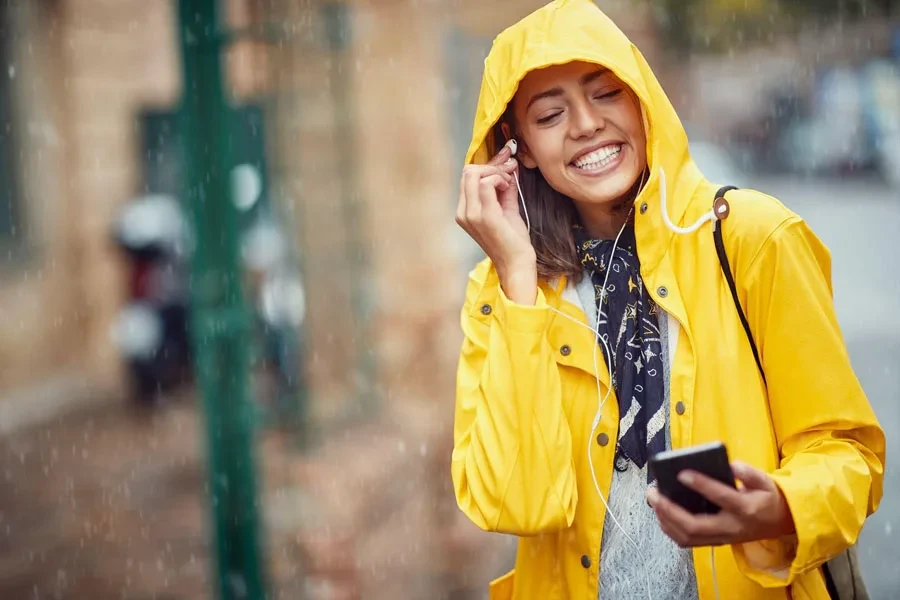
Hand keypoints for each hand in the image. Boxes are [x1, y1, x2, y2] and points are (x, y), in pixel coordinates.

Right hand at [456, 141, 536, 303]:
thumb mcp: (506, 209)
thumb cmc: (512, 241)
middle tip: (509, 172)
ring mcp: (471, 215)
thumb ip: (505, 189)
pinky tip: (508, 187)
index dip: (488, 164)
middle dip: (492, 165)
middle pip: (468, 171)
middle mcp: (463, 212)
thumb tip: (510, 167)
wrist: (516, 265)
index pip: (468, 176)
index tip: (507, 161)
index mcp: (465, 211)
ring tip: (508, 183)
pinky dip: (499, 179)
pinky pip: (486, 183)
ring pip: (474, 173)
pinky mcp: (484, 216)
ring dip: (496, 172)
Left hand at [647, 461, 795, 546]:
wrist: (780, 522)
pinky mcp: (716, 541)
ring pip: (688, 537)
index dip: (700, 484)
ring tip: (653, 501)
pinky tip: (661, 514)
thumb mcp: (766, 480)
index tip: (681, 473)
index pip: (720, 497)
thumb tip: (730, 465)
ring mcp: (722, 537)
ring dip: (666, 520)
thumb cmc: (767, 497)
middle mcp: (731, 527)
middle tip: (653, 493)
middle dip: (669, 510)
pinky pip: (688, 541)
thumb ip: (749, 472)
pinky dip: (671, 529)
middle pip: (695, 526)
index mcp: (746, 509)